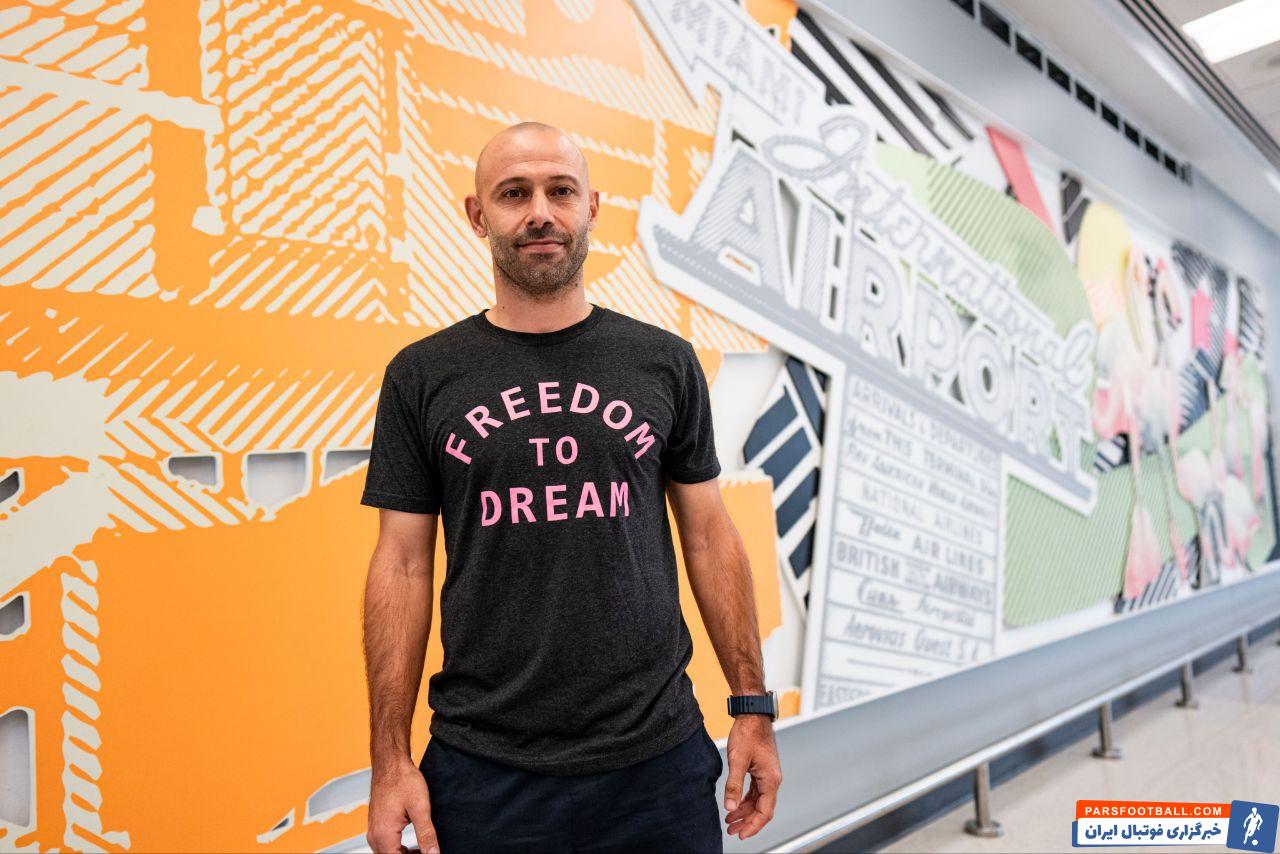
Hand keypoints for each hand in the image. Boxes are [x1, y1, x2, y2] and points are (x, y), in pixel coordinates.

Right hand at [367, 758, 438, 852]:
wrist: (391, 763)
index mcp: (384, 835)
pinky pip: (386, 846)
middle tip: (428, 852)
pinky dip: (399, 849)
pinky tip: (414, 846)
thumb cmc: (403, 780)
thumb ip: (427, 835)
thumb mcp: (420, 808)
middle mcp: (375, 836)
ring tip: (424, 851)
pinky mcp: (377, 826)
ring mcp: (374, 831)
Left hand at [722, 714, 781, 839]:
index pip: (764, 811)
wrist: (752, 715)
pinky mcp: (761, 770)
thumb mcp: (738, 760)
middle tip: (732, 831)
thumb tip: (730, 807)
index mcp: (771, 780)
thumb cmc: (748, 733)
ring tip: (730, 821)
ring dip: (745, 812)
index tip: (741, 834)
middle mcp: (772, 780)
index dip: (753, 826)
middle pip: (762, 809)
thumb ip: (734, 785)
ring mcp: (767, 775)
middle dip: (747, 822)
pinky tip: (735, 805)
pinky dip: (745, 800)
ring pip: (758, 801)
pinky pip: (755, 792)